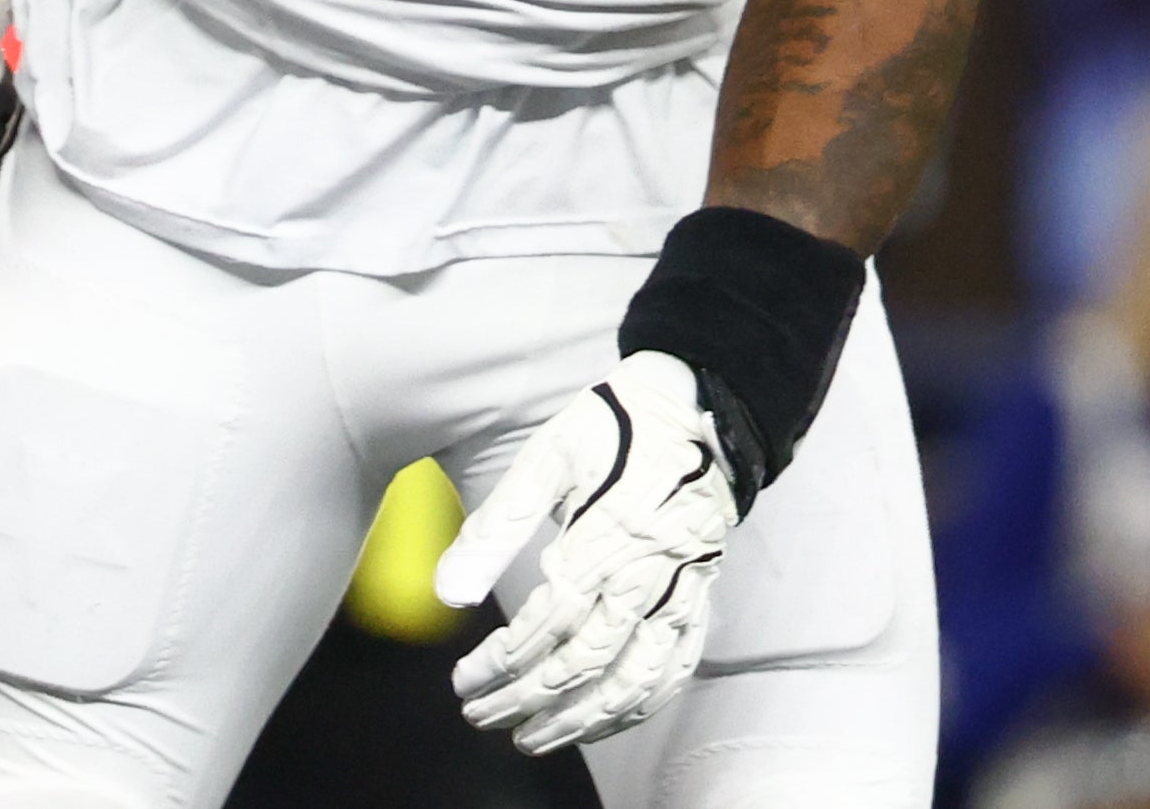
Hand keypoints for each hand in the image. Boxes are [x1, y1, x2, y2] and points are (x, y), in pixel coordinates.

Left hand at [434, 350, 738, 753]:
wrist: (697, 411)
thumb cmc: (610, 428)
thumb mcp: (545, 458)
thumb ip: (497, 526)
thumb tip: (449, 593)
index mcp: (606, 537)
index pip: (548, 621)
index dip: (503, 660)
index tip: (464, 680)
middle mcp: (649, 575)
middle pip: (585, 660)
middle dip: (528, 698)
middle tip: (480, 715)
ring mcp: (681, 594)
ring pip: (633, 679)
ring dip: (581, 719)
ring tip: (532, 738)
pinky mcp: (700, 600)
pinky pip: (675, 669)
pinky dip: (638, 706)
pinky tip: (602, 723)